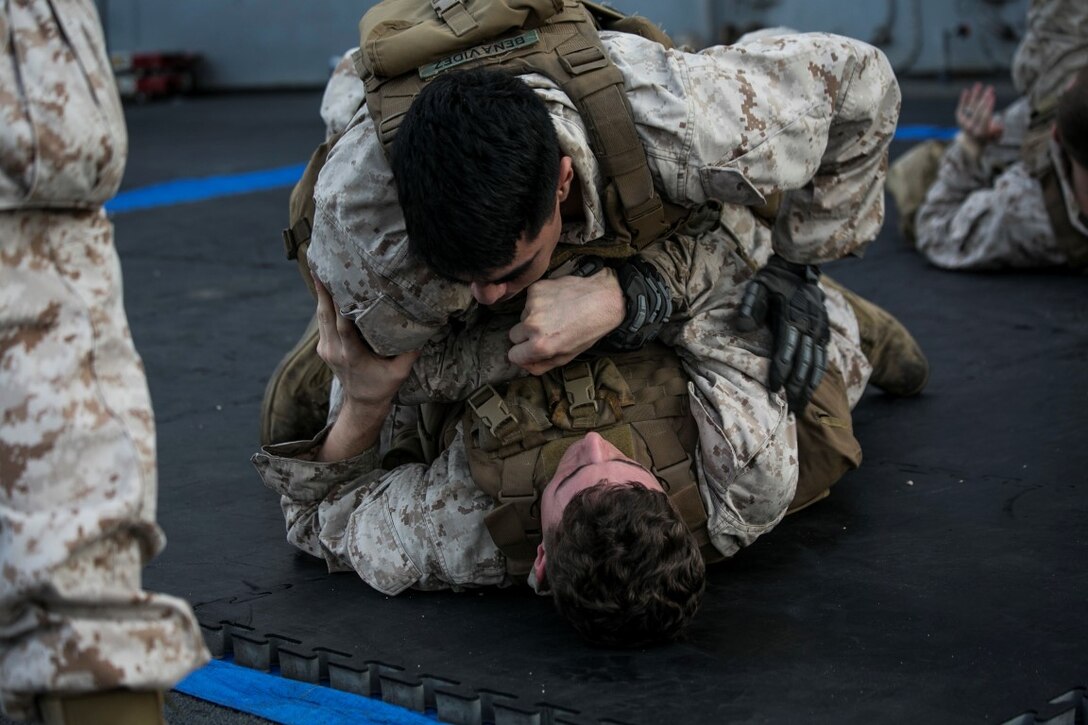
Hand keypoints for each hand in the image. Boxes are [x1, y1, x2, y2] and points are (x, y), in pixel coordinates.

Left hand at [314, 276, 419, 409]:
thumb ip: (411, 351)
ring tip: (321, 270)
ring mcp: (326, 349)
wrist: (361, 405)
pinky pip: (322, 322)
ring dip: (321, 295)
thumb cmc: (382, 387)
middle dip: (323, 291)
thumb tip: (425, 326)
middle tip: (322, 267)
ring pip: (321, 317)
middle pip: (326, 316)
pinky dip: (324, 305)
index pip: (343, 327)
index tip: (336, 284)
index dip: (338, 305)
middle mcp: (335, 351)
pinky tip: (327, 289)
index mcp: (352, 356)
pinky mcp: (323, 348)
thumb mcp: (400, 372)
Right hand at [508, 267, 624, 374]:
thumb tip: (525, 366)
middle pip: (513, 334)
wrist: (603, 299)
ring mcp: (533, 304)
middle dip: (525, 335)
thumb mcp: (568, 356)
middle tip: (546, 330)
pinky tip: (556, 302)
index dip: (522, 353)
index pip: (513, 355)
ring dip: (534, 316)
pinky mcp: (536, 289)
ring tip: (556, 314)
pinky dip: (540, 301)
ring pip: (523, 316)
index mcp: (541, 346)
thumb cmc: (589, 330)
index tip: (529, 349)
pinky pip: (529, 300)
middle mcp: (533, 325)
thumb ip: (542, 365)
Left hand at [735, 255, 828, 412]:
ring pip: (816, 363)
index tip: (774, 390)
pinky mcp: (824, 330)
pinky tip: (812, 388)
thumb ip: (750, 306)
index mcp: (792, 317)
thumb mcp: (756, 286)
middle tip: (791, 412)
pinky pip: (823, 357)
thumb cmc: (772, 279)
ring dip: (809, 386)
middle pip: (804, 363)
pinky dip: (818, 374)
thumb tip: (741, 326)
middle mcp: (810, 326)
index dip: (780, 371)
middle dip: (797, 388)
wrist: (799, 265)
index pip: (786, 350)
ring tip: (802, 407)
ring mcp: (820, 329)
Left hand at [955, 83, 1002, 150]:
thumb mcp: (995, 136)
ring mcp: (963, 122)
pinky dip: (963, 99)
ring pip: (970, 106)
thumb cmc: (988, 137)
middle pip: (978, 109)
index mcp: (980, 132)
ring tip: (979, 84)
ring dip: (975, 95)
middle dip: (985, 98)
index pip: (985, 116)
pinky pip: (961, 107)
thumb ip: (998, 132)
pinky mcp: (959, 118)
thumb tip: (999, 125)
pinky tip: (966, 91)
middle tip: (990, 88)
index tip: (993, 96)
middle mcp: (970, 127)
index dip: (989, 105)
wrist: (972, 142)